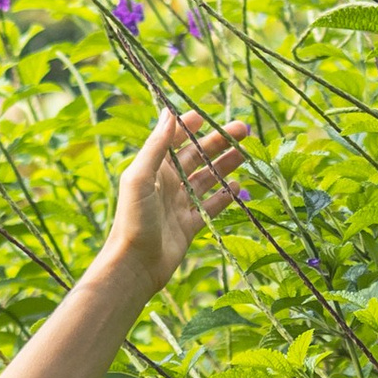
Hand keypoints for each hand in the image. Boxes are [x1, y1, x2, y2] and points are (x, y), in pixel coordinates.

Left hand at [105, 108, 245, 291]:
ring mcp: (178, 205)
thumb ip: (156, 146)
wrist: (135, 264)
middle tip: (243, 130)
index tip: (207, 115)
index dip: (190, 127)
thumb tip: (169, 112)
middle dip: (218, 142)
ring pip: (206, 180)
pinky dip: (224, 197)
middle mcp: (167, 184)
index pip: (175, 140)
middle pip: (197, 157)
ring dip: (224, 166)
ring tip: (244, 154)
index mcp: (154, 169)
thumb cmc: (133, 219)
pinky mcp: (188, 226)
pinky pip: (210, 207)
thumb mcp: (140, 177)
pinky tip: (237, 187)